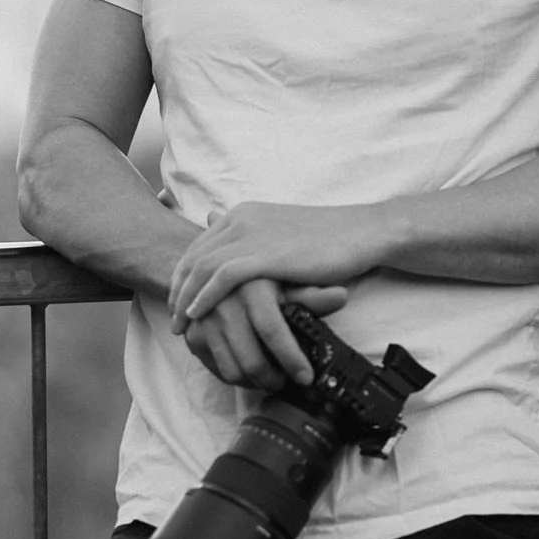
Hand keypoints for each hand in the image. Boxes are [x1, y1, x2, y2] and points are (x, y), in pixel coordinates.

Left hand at [168, 201, 386, 331]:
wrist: (364, 233)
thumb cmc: (329, 239)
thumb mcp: (281, 233)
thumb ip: (252, 237)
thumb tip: (218, 228)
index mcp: (245, 213)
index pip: (200, 245)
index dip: (184, 274)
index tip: (179, 300)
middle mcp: (242, 218)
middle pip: (194, 256)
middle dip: (178, 289)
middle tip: (173, 318)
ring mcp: (253, 234)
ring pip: (202, 267)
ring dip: (186, 298)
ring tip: (181, 325)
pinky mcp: (266, 253)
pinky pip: (222, 277)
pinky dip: (205, 296)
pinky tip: (198, 315)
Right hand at [180, 278, 349, 389]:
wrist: (215, 273)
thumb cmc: (261, 280)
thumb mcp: (286, 282)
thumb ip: (312, 295)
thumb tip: (343, 295)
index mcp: (251, 287)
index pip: (274, 331)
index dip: (292, 359)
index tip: (307, 377)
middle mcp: (223, 303)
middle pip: (251, 360)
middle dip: (273, 379)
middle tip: (287, 382)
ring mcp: (203, 321)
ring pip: (233, 370)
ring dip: (255, 382)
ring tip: (271, 379)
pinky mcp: (192, 335)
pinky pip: (217, 370)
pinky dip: (236, 377)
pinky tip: (250, 372)